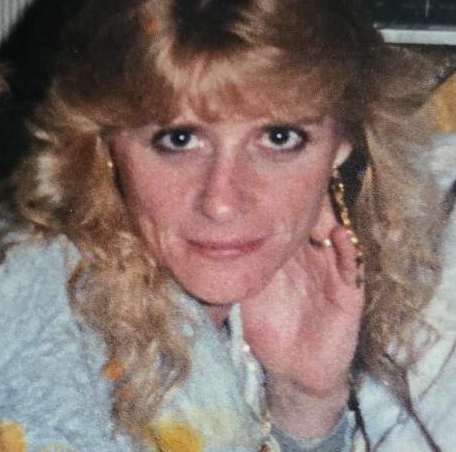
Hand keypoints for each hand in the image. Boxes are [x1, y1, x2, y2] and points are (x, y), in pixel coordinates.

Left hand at [241, 196, 363, 435]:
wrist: (292, 369)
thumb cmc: (265, 327)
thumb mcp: (246, 291)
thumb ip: (234, 267)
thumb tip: (204, 242)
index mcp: (285, 253)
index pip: (285, 218)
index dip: (280, 200)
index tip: (270, 187)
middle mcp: (309, 256)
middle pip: (312, 218)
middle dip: (307, 202)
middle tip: (296, 190)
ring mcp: (331, 270)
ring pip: (334, 233)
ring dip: (327, 218)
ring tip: (316, 210)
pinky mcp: (349, 291)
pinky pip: (351, 264)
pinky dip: (346, 247)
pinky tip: (337, 235)